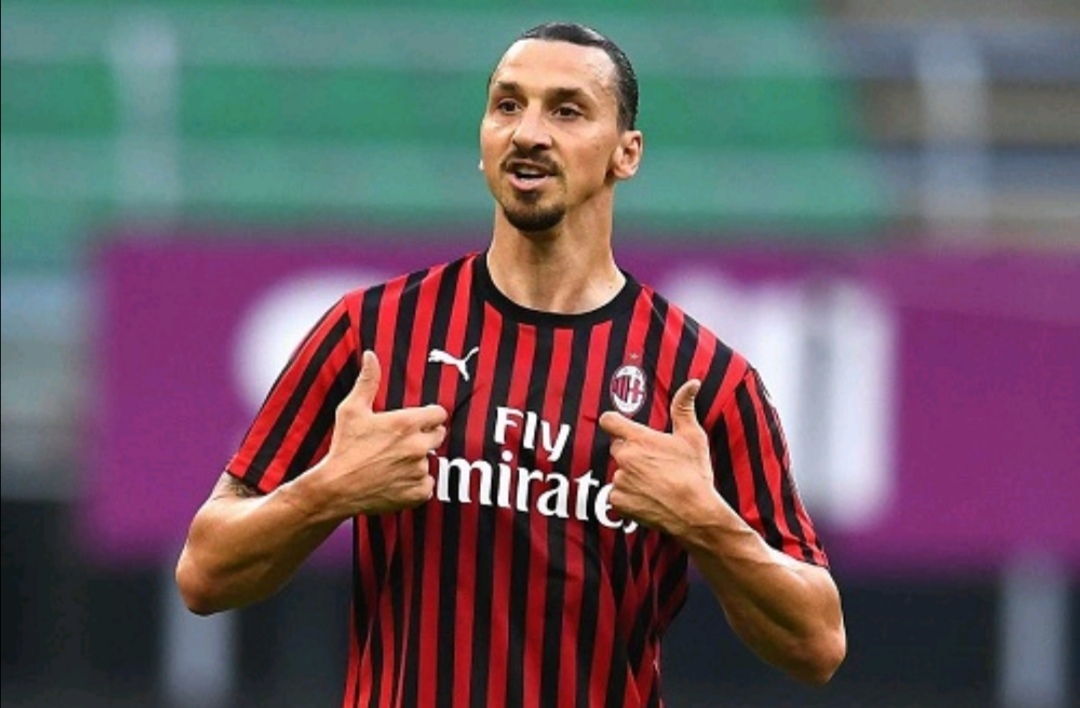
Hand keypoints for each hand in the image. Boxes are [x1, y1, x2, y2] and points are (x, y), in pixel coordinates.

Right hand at [313, 350, 447, 516]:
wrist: (336, 488)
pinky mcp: (418, 492)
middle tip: (402, 442)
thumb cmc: (343, 447)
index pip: (439, 414)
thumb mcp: (351, 410)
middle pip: (438, 436)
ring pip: (429, 461)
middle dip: (425, 436)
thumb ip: (367, 381)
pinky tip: (396, 480)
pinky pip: (427, 484)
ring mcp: (419, 471)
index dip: (429, 416)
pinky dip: (415, 483)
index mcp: (406, 424)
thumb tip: (371, 355)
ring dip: (417, 461)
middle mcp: (418, 446)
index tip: (418, 421)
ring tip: (393, 463)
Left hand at [597, 379, 716, 535]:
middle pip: (617, 448)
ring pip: (620, 473)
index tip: (621, 426)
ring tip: (655, 484)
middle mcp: (624, 458)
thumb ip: (684, 408)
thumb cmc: (694, 474)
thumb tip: (692, 384)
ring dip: (631, 476)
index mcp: (638, 439)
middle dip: (631, 452)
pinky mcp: (618, 502)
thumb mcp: (693, 437)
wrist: (694, 513)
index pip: (609, 420)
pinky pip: (618, 495)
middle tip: (653, 461)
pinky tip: (648, 498)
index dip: (614, 422)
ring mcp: (619, 480)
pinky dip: (629, 497)